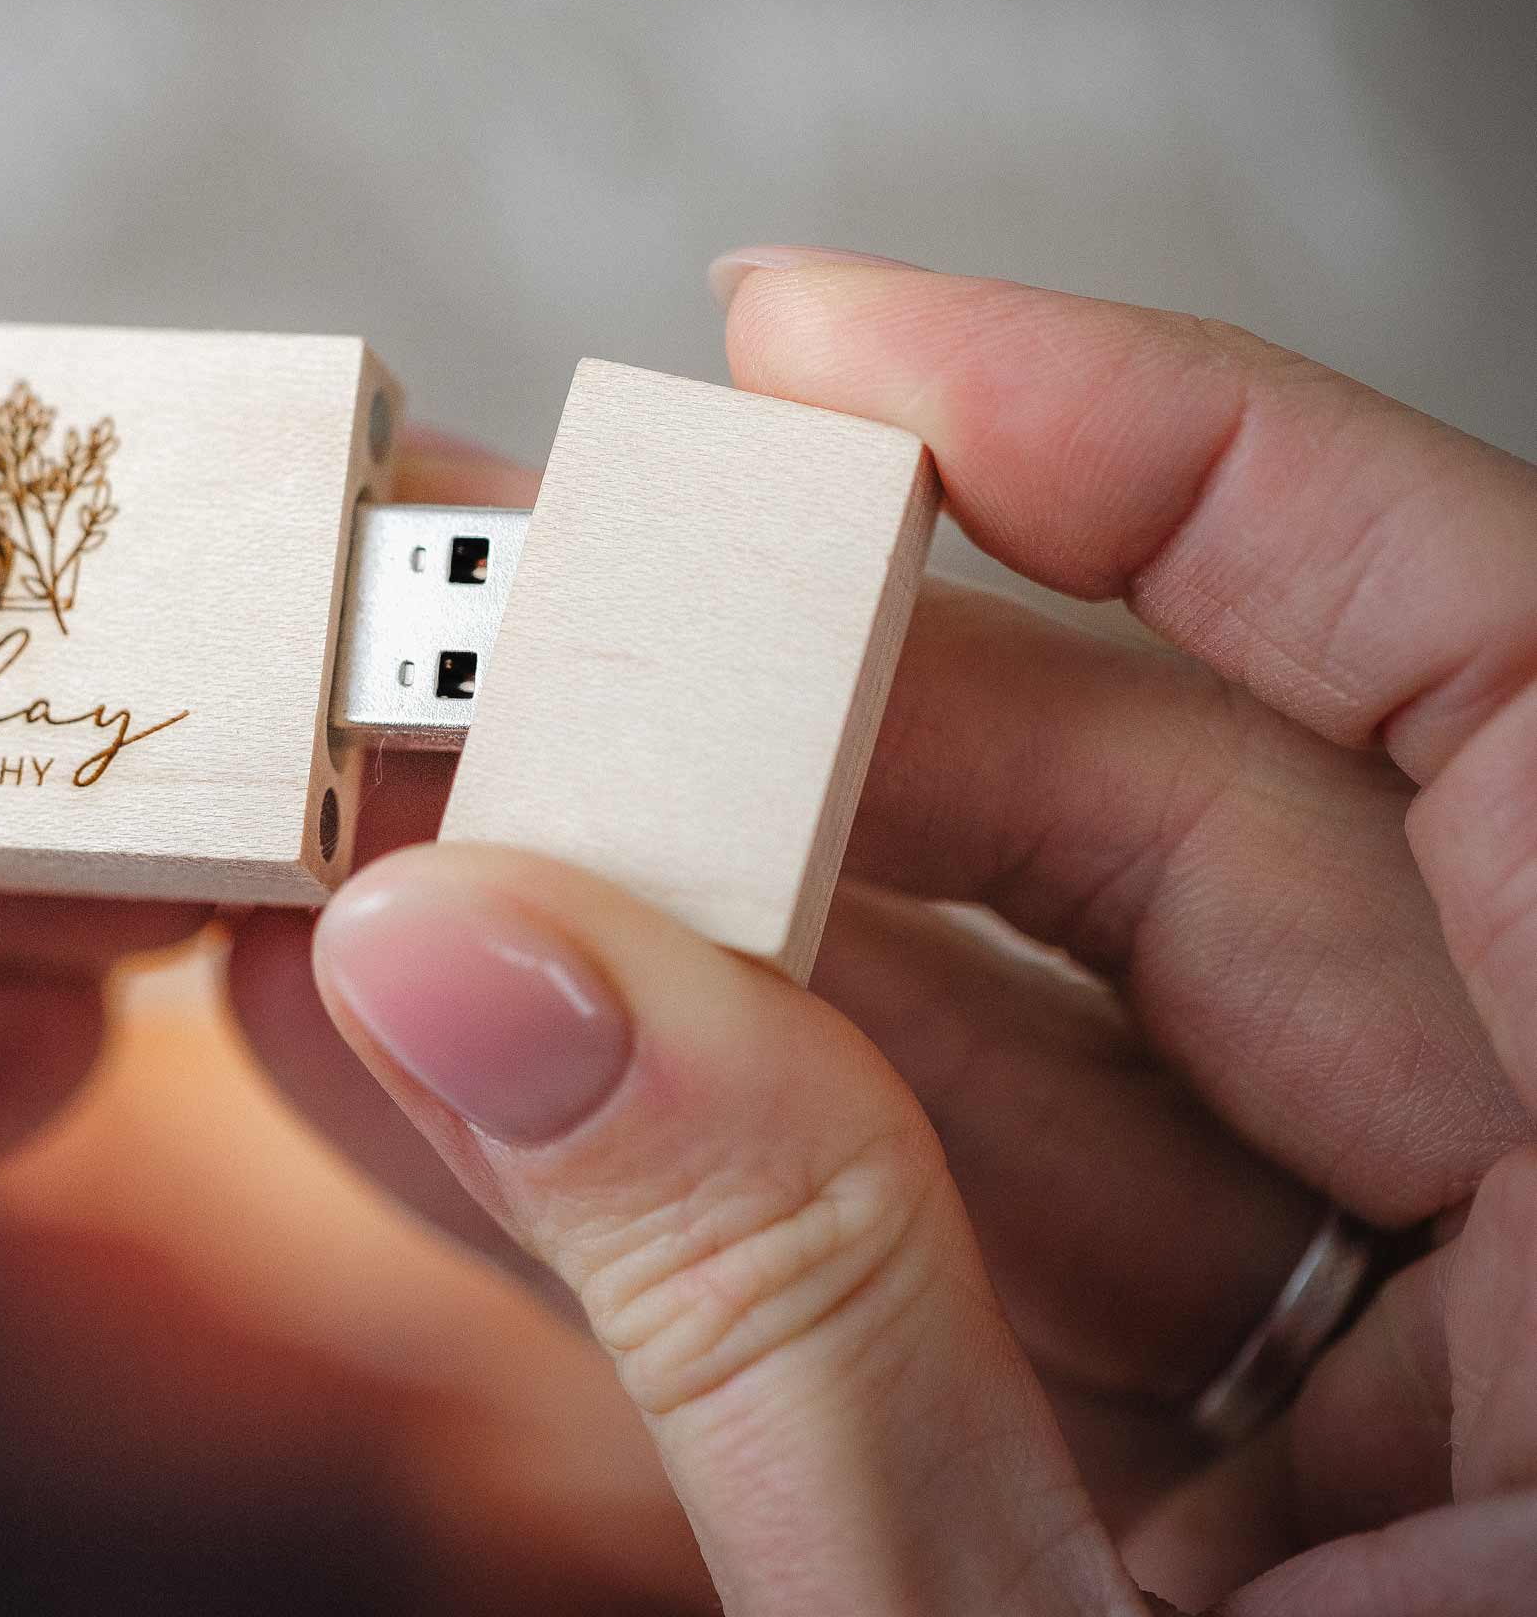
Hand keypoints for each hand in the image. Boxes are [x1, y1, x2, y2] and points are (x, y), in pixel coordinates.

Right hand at [231, 253, 1536, 1611]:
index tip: (831, 344)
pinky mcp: (1239, 1491)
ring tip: (408, 852)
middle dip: (798, 733)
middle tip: (497, 650)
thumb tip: (479, 970)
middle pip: (1196, 849)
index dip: (1176, 447)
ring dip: (690, 955)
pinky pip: (976, 1252)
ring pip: (1041, 1052)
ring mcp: (1416, 1405)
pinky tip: (478, 1065)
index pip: (1515, 680)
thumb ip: (782, 1319)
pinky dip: (724, 1171)